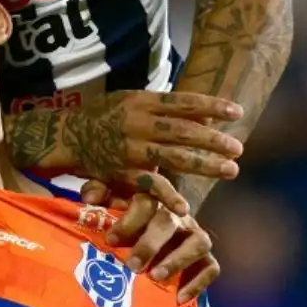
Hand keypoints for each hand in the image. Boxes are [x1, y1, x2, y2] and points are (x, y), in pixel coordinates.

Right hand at [41, 91, 242, 186]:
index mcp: (142, 102)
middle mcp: (138, 124)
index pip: (183, 102)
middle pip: (183, 130)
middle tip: (239, 148)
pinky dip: (167, 196)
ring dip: (204, 165)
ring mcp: (131, 149)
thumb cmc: (103, 114)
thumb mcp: (130, 99)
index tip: (237, 112)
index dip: (212, 106)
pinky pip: (149, 186)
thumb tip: (201, 110)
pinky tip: (185, 207)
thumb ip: (162, 105)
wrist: (67, 135)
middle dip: (214, 139)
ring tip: (231, 170)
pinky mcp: (122, 173)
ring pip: (173, 157)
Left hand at [82, 181, 218, 303]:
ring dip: (177, 260)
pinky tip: (179, 297)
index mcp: (154, 200)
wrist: (151, 239)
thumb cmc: (125, 223)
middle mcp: (178, 216)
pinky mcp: (206, 258)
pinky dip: (198, 283)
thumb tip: (89, 198)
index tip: (110, 240)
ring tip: (156, 277)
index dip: (128, 221)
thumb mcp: (110, 204)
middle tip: (132, 265)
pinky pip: (211, 268)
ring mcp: (195, 235)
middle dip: (150, 243)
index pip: (145, 203)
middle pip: (169, 222)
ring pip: (198, 242)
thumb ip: (98, 194)